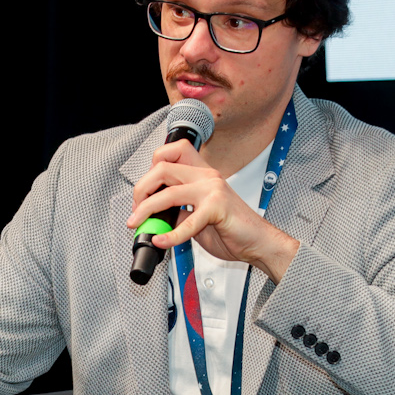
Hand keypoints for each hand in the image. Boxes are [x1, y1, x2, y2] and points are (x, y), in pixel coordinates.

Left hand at [126, 139, 299, 283]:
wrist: (259, 242)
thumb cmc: (231, 229)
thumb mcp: (197, 216)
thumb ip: (178, 211)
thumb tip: (152, 217)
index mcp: (202, 173)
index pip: (171, 152)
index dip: (150, 169)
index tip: (143, 193)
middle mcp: (207, 176)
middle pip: (162, 168)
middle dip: (140, 190)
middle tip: (136, 211)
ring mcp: (212, 190)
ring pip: (168, 193)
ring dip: (146, 210)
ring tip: (138, 225)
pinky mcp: (217, 208)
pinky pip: (187, 222)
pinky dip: (170, 235)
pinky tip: (162, 242)